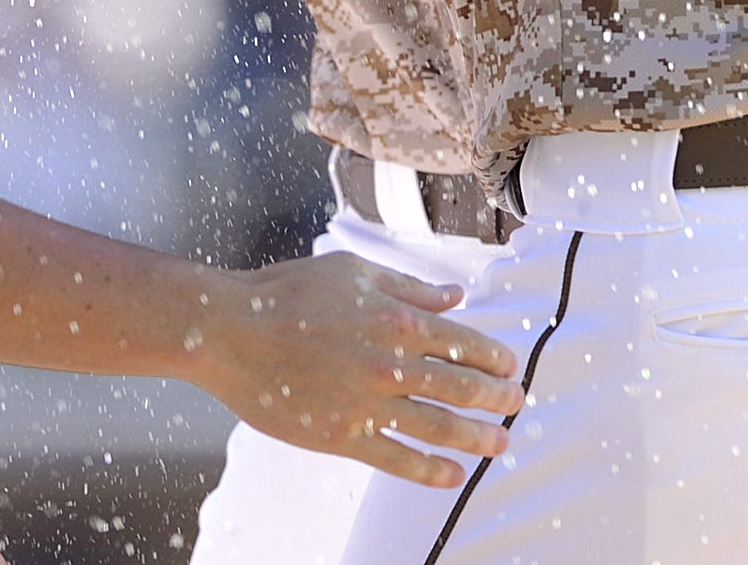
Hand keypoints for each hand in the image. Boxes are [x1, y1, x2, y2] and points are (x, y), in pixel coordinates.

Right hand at [184, 253, 522, 488]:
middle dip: (496, 400)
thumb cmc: (288, 293)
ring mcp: (369, 403)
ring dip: (476, 438)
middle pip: (461, 389)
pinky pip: (398, 460)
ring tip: (500, 445)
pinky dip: (431, 471)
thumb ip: (410, 287)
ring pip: (439, 427)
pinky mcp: (343, 436)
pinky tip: (452, 475)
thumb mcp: (353, 272)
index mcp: (398, 319)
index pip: (464, 344)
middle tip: (516, 406)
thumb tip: (456, 295)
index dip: (494, 359)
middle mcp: (391, 363)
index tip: (510, 368)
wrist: (231, 330)